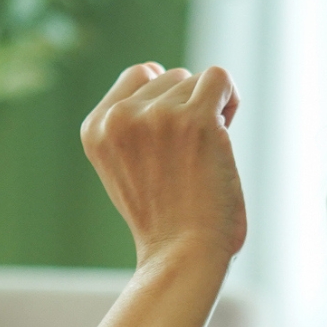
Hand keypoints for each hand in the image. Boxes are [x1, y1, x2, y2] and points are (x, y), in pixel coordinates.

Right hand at [81, 62, 245, 266]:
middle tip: (188, 159)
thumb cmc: (164, 220)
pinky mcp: (195, 120)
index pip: (138, 76)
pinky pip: (220, 79)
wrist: (182, 256)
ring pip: (195, 80)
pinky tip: (226, 134)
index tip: (170, 143)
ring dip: (209, 111)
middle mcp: (120, 118)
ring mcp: (157, 117)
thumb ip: (130, 124)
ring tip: (204, 156)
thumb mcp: (125, 166)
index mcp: (95, 129)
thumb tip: (154, 70)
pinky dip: (230, 100)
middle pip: (170, 77)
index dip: (163, 101)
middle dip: (187, 108)